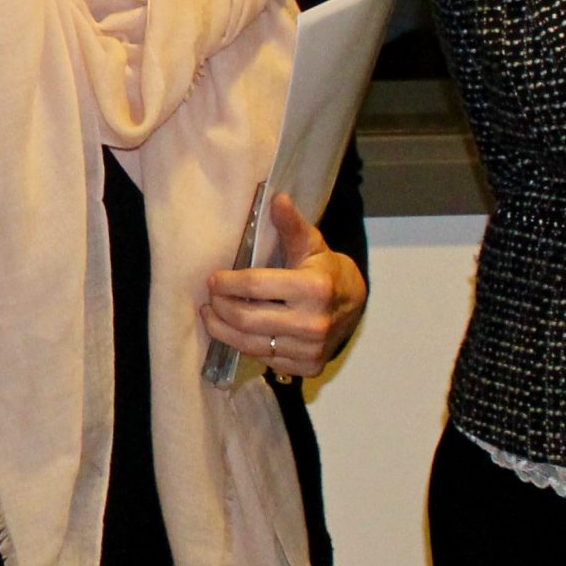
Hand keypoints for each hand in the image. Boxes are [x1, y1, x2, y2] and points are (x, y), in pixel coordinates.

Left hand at [203, 193, 367, 380]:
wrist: (355, 304)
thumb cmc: (326, 270)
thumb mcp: (312, 244)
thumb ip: (291, 225)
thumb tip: (276, 198)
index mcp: (314, 288)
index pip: (255, 286)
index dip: (228, 283)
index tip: (213, 280)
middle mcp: (313, 323)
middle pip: (247, 319)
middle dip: (220, 308)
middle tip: (209, 299)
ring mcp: (311, 349)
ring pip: (250, 345)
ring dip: (223, 331)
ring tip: (211, 316)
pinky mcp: (308, 367)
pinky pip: (265, 359)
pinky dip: (245, 346)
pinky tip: (236, 332)